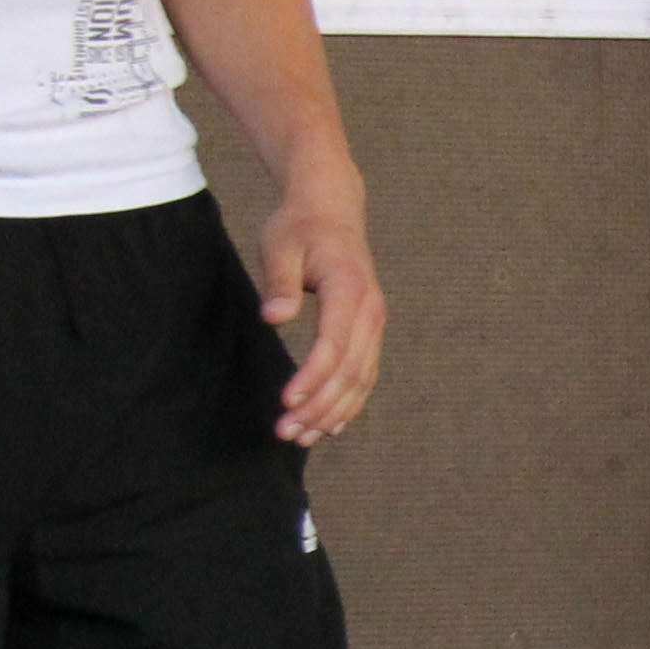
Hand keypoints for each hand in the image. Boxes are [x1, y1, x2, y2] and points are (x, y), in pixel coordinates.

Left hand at [256, 189, 385, 443]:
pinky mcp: (370, 331)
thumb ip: (280, 282)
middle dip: (320, 406)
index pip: (334, 343)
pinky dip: (349, 403)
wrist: (332, 211)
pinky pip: (365, 374)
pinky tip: (329, 425)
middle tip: (286, 432)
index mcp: (349, 287)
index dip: (312, 376)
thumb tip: (274, 316)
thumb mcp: (280, 245)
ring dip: (333, 412)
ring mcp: (375, 322)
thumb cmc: (300, 228)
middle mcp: (370, 310)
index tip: (286, 401)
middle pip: (351, 370)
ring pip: (361, 378)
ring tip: (301, 437)